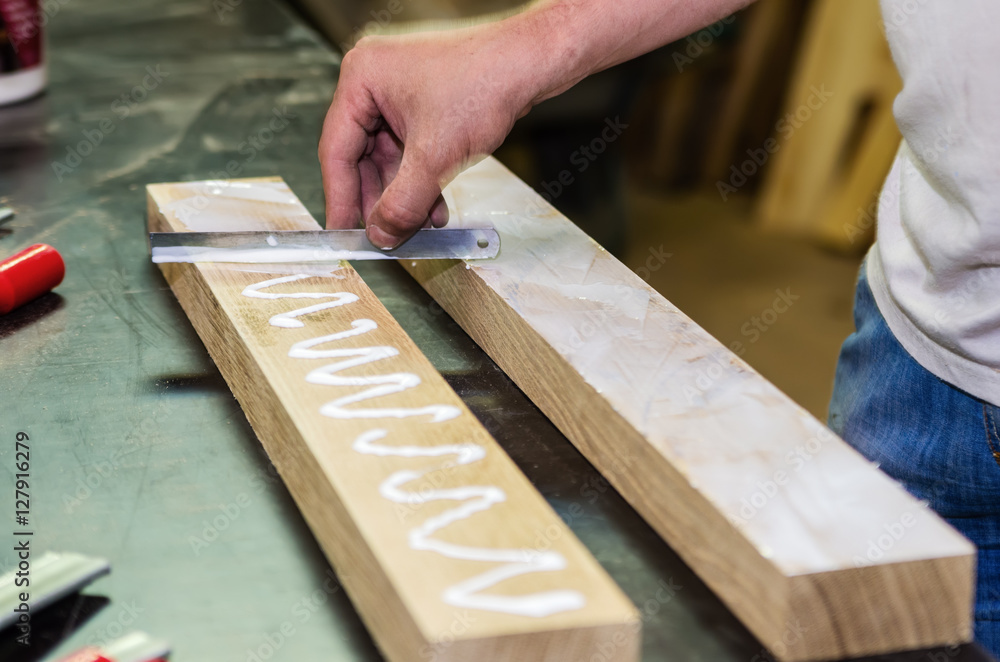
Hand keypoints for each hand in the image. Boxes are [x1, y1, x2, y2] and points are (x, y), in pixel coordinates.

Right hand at [319, 25, 543, 247]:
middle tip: (381, 234)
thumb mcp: (434, 157)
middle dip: (379, 199)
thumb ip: (402, 203)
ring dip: (403, 194)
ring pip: (390, 157)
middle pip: (362, 156)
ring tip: (414, 226)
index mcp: (361, 78)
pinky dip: (421, 179)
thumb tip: (381, 234)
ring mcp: (400, 90)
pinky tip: (433, 207)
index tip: (342, 232)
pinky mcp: (425, 101)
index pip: (336, 150)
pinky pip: (412, 149)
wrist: (530, 63)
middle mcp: (374, 80)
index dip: (340, 198)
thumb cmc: (484, 82)